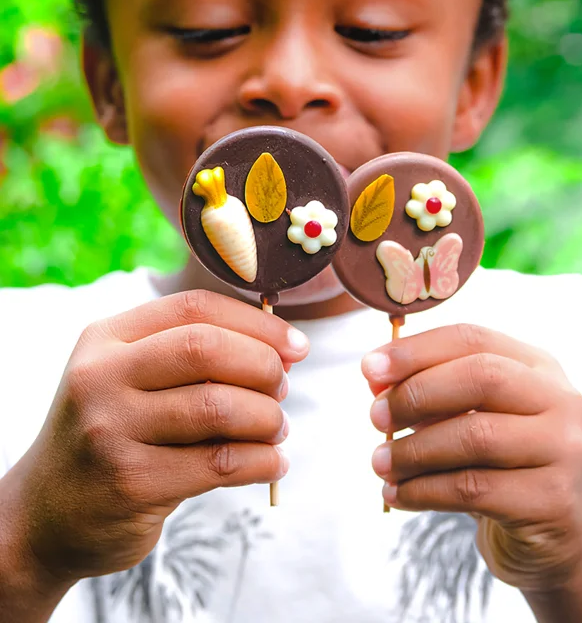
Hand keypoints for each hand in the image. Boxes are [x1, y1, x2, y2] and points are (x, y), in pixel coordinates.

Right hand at [7, 289, 308, 582]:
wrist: (44, 516)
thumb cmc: (111, 434)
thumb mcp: (127, 377)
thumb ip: (187, 353)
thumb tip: (281, 347)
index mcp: (106, 338)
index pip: (194, 308)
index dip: (255, 323)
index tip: (295, 345)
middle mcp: (102, 376)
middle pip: (205, 348)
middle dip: (262, 365)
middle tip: (283, 388)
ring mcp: (111, 430)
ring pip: (217, 407)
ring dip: (266, 418)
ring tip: (278, 428)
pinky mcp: (131, 483)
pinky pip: (218, 463)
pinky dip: (261, 460)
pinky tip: (273, 462)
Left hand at [362, 323, 581, 591]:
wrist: (556, 538)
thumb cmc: (501, 466)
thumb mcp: (469, 419)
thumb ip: (428, 393)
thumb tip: (374, 376)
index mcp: (538, 366)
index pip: (473, 339)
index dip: (416, 349)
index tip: (369, 367)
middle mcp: (560, 400)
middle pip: (481, 378)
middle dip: (417, 394)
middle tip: (375, 416)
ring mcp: (563, 450)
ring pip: (475, 436)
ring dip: (414, 450)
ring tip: (379, 462)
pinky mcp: (551, 501)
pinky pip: (474, 489)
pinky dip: (423, 491)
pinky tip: (398, 495)